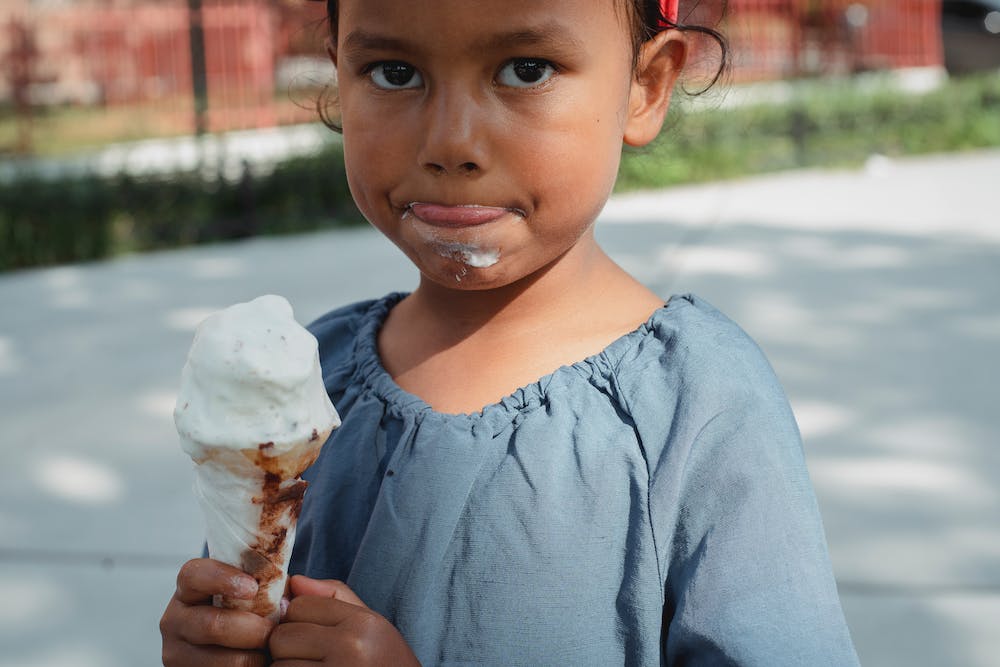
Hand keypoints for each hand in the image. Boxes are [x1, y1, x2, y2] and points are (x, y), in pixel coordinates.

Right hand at [160, 558, 273, 666]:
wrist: (230, 646)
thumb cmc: (246, 611)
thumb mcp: (252, 591)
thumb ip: (269, 581)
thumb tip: (295, 586)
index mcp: (188, 590)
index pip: (194, 574)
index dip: (222, 578)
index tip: (252, 587)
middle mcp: (174, 621)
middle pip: (212, 625)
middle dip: (252, 629)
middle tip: (273, 630)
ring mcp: (177, 653)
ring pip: (223, 661)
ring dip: (254, 656)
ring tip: (269, 650)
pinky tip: (261, 662)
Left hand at [269, 575, 420, 665]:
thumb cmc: (386, 663)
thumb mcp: (372, 625)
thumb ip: (334, 597)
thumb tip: (294, 581)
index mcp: (363, 623)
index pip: (299, 605)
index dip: (299, 619)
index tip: (314, 634)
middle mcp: (349, 648)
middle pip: (282, 636)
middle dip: (289, 647)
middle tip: (313, 658)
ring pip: (278, 664)